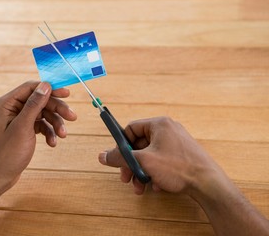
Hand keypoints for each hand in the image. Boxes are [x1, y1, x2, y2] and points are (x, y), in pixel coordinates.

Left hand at [0, 81, 76, 189]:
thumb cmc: (6, 154)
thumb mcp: (23, 127)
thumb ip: (34, 105)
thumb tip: (45, 85)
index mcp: (5, 104)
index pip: (31, 88)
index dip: (50, 89)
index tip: (67, 93)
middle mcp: (11, 109)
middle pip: (40, 101)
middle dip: (56, 110)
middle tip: (73, 117)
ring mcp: (17, 119)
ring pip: (42, 114)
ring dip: (54, 123)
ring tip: (63, 135)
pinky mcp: (23, 129)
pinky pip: (40, 125)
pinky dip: (48, 132)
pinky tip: (52, 143)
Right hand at [98, 117, 222, 195]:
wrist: (208, 184)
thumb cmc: (178, 168)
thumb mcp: (143, 162)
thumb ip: (120, 157)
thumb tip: (102, 156)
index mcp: (159, 124)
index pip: (131, 128)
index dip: (121, 144)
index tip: (117, 158)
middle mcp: (168, 130)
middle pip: (139, 144)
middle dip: (131, 164)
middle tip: (126, 177)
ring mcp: (175, 143)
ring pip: (149, 156)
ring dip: (141, 172)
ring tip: (140, 186)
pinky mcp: (181, 155)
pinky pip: (161, 162)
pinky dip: (155, 174)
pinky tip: (156, 186)